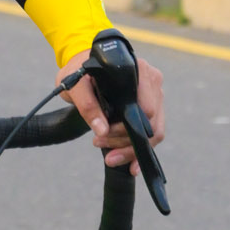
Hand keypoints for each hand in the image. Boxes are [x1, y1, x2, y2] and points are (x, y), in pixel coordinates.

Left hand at [61, 45, 164, 172]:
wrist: (83, 63)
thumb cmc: (80, 71)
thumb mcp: (75, 85)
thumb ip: (87, 104)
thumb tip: (102, 130)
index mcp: (138, 71)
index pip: (146, 108)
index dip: (126, 129)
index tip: (102, 136)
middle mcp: (152, 81)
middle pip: (151, 123)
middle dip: (126, 142)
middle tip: (99, 145)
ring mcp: (155, 94)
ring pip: (154, 132)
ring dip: (131, 148)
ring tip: (109, 156)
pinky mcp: (152, 106)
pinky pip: (152, 132)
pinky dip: (140, 150)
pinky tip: (130, 166)